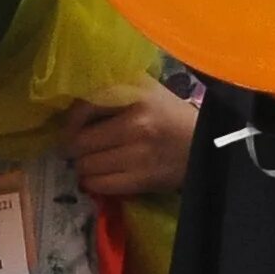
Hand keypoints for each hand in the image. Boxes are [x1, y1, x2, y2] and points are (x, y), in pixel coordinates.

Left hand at [63, 79, 199, 197]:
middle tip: (79, 146)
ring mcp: (137, 155)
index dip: (70, 120)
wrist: (203, 144)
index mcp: (135, 95)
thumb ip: (112, 88)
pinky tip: (100, 175)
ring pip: (86, 166)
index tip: (71, 126)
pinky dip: (93, 182)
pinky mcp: (141, 180)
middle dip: (74, 146)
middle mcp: (135, 124)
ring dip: (83, 165)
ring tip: (91, 160)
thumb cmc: (170, 113)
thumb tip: (72, 98)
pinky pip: (99, 185)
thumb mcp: (145, 89)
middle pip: (79, 142)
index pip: (83, 107)